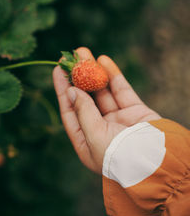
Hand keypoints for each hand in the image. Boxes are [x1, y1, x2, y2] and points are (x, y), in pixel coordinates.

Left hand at [53, 47, 160, 173]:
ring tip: (84, 52)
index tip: (58, 69)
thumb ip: (83, 112)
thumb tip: (72, 91)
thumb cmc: (120, 156)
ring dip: (93, 72)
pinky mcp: (135, 111)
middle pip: (85, 98)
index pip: (70, 112)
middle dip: (78, 77)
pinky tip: (103, 60)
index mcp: (87, 141)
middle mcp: (101, 130)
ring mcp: (118, 119)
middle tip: (72, 56)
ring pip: (102, 91)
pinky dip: (113, 75)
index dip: (63, 89)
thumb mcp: (94, 136)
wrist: (156, 162)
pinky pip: (121, 90)